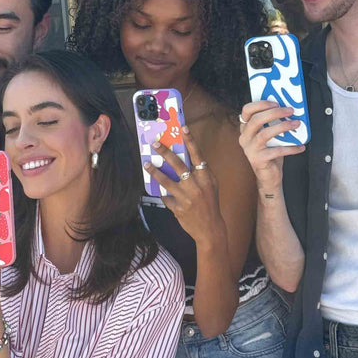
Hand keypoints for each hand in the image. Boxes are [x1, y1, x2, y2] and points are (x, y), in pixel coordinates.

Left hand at [144, 127, 224, 249]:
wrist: (210, 229)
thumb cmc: (210, 204)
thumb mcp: (210, 186)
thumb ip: (199, 173)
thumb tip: (183, 159)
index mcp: (206, 178)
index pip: (198, 155)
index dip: (191, 141)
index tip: (183, 128)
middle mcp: (196, 186)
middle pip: (178, 165)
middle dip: (165, 153)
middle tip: (155, 144)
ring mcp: (186, 198)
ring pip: (166, 181)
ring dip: (155, 172)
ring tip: (147, 164)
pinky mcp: (178, 208)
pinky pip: (166, 197)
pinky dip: (162, 194)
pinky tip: (159, 191)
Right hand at [238, 101, 304, 189]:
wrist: (268, 176)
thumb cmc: (270, 153)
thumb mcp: (269, 136)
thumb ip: (272, 124)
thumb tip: (288, 109)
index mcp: (245, 129)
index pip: (246, 111)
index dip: (260, 104)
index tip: (276, 103)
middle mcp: (244, 138)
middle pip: (256, 120)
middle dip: (274, 113)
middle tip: (290, 110)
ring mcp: (250, 149)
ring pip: (265, 134)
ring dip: (283, 127)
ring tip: (296, 124)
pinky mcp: (258, 160)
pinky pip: (276, 151)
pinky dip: (290, 148)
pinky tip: (300, 146)